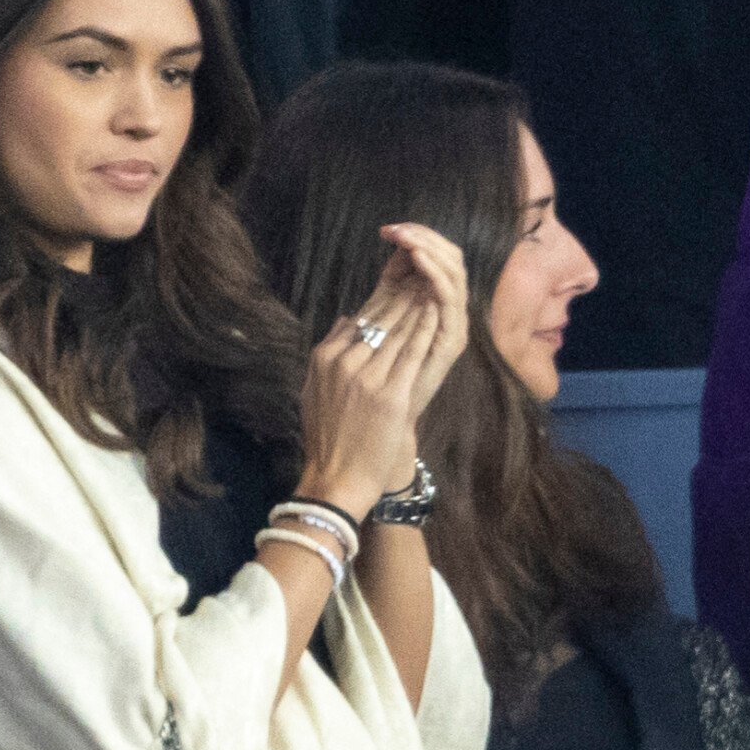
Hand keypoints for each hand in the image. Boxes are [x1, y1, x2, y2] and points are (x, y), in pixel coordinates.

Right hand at [296, 283, 440, 520]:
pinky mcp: (390, 396)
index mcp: (325, 359)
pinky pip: (410, 353)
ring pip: (397, 330)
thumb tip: (346, 321)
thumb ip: (328, 351)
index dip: (384, 296)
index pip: (360, 318)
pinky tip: (435, 310)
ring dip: (417, 303)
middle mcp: (344, 363)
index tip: (402, 279)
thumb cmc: (327, 439)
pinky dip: (424, 328)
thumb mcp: (314, 389)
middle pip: (380, 318)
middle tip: (423, 269)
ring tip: (432, 282)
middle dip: (404, 291)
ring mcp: (367, 378)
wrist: (336, 479)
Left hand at [375, 224, 468, 426]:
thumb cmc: (369, 398)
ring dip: (428, 250)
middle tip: (397, 227)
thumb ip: (370, 316)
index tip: (386, 229)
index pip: (428, 264)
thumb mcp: (366, 346)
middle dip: (421, 239)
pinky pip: (448, 298)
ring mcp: (450, 328)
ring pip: (450, 273)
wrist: (376, 438)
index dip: (411, 242)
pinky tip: (418, 257)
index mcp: (426, 314)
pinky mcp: (452, 340)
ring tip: (407, 236)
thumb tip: (361, 297)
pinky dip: (435, 274)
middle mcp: (444, 318)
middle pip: (445, 262)